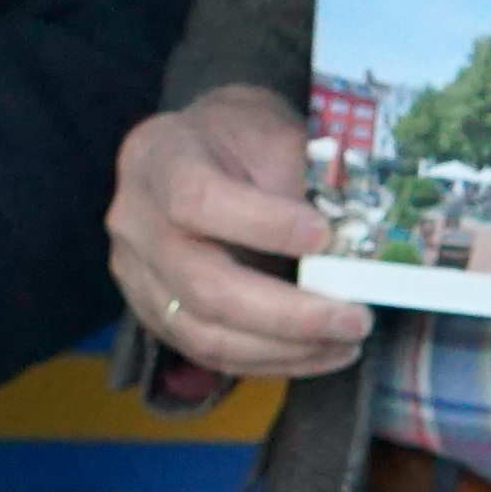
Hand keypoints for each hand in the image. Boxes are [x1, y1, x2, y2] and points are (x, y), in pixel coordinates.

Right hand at [106, 84, 370, 393]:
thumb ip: (302, 177)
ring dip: (285, 349)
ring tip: (347, 343)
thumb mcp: (274, 130)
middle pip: (202, 283)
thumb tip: (351, 238)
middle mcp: (134, 220)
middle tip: (356, 318)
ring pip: (204, 333)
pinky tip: (320, 352)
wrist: (202, 150)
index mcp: (157, 158)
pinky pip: (209, 353)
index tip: (324, 236)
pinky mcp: (154, 313)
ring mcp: (137, 274)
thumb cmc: (241, 137)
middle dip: (288, 313)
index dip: (261, 225)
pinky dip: (270, 361)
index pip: (197, 200)